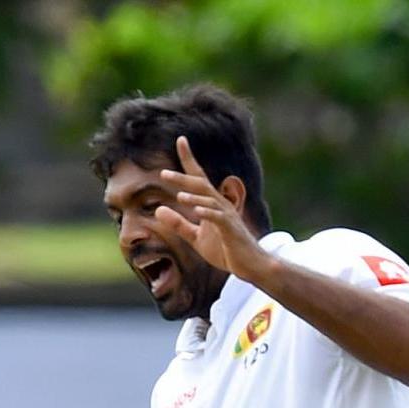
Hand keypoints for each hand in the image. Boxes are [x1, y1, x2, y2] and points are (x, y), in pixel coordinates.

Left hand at [156, 136, 269, 280]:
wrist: (250, 265)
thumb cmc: (226, 250)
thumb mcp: (196, 238)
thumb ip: (179, 224)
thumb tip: (158, 210)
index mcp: (211, 204)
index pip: (198, 178)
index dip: (189, 160)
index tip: (180, 140)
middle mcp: (220, 205)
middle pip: (200, 185)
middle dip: (183, 178)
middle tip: (163, 174)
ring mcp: (227, 216)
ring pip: (209, 200)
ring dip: (194, 197)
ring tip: (179, 196)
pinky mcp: (231, 230)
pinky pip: (219, 218)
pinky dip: (208, 214)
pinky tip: (197, 211)